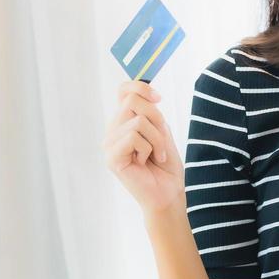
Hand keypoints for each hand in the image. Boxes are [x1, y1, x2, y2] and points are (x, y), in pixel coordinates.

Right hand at [104, 79, 183, 214]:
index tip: (158, 97)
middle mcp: (113, 130)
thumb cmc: (166, 164)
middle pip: (132, 101)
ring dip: (157, 139)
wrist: (169, 192)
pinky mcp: (111, 157)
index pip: (123, 91)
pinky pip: (134, 137)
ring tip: (157, 155)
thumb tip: (148, 91)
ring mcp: (109, 143)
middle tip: (163, 139)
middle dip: (157, 118)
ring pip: (138, 121)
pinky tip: (146, 162)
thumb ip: (151, 112)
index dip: (139, 86)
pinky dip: (149, 149)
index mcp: (124, 121)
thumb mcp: (162, 131)